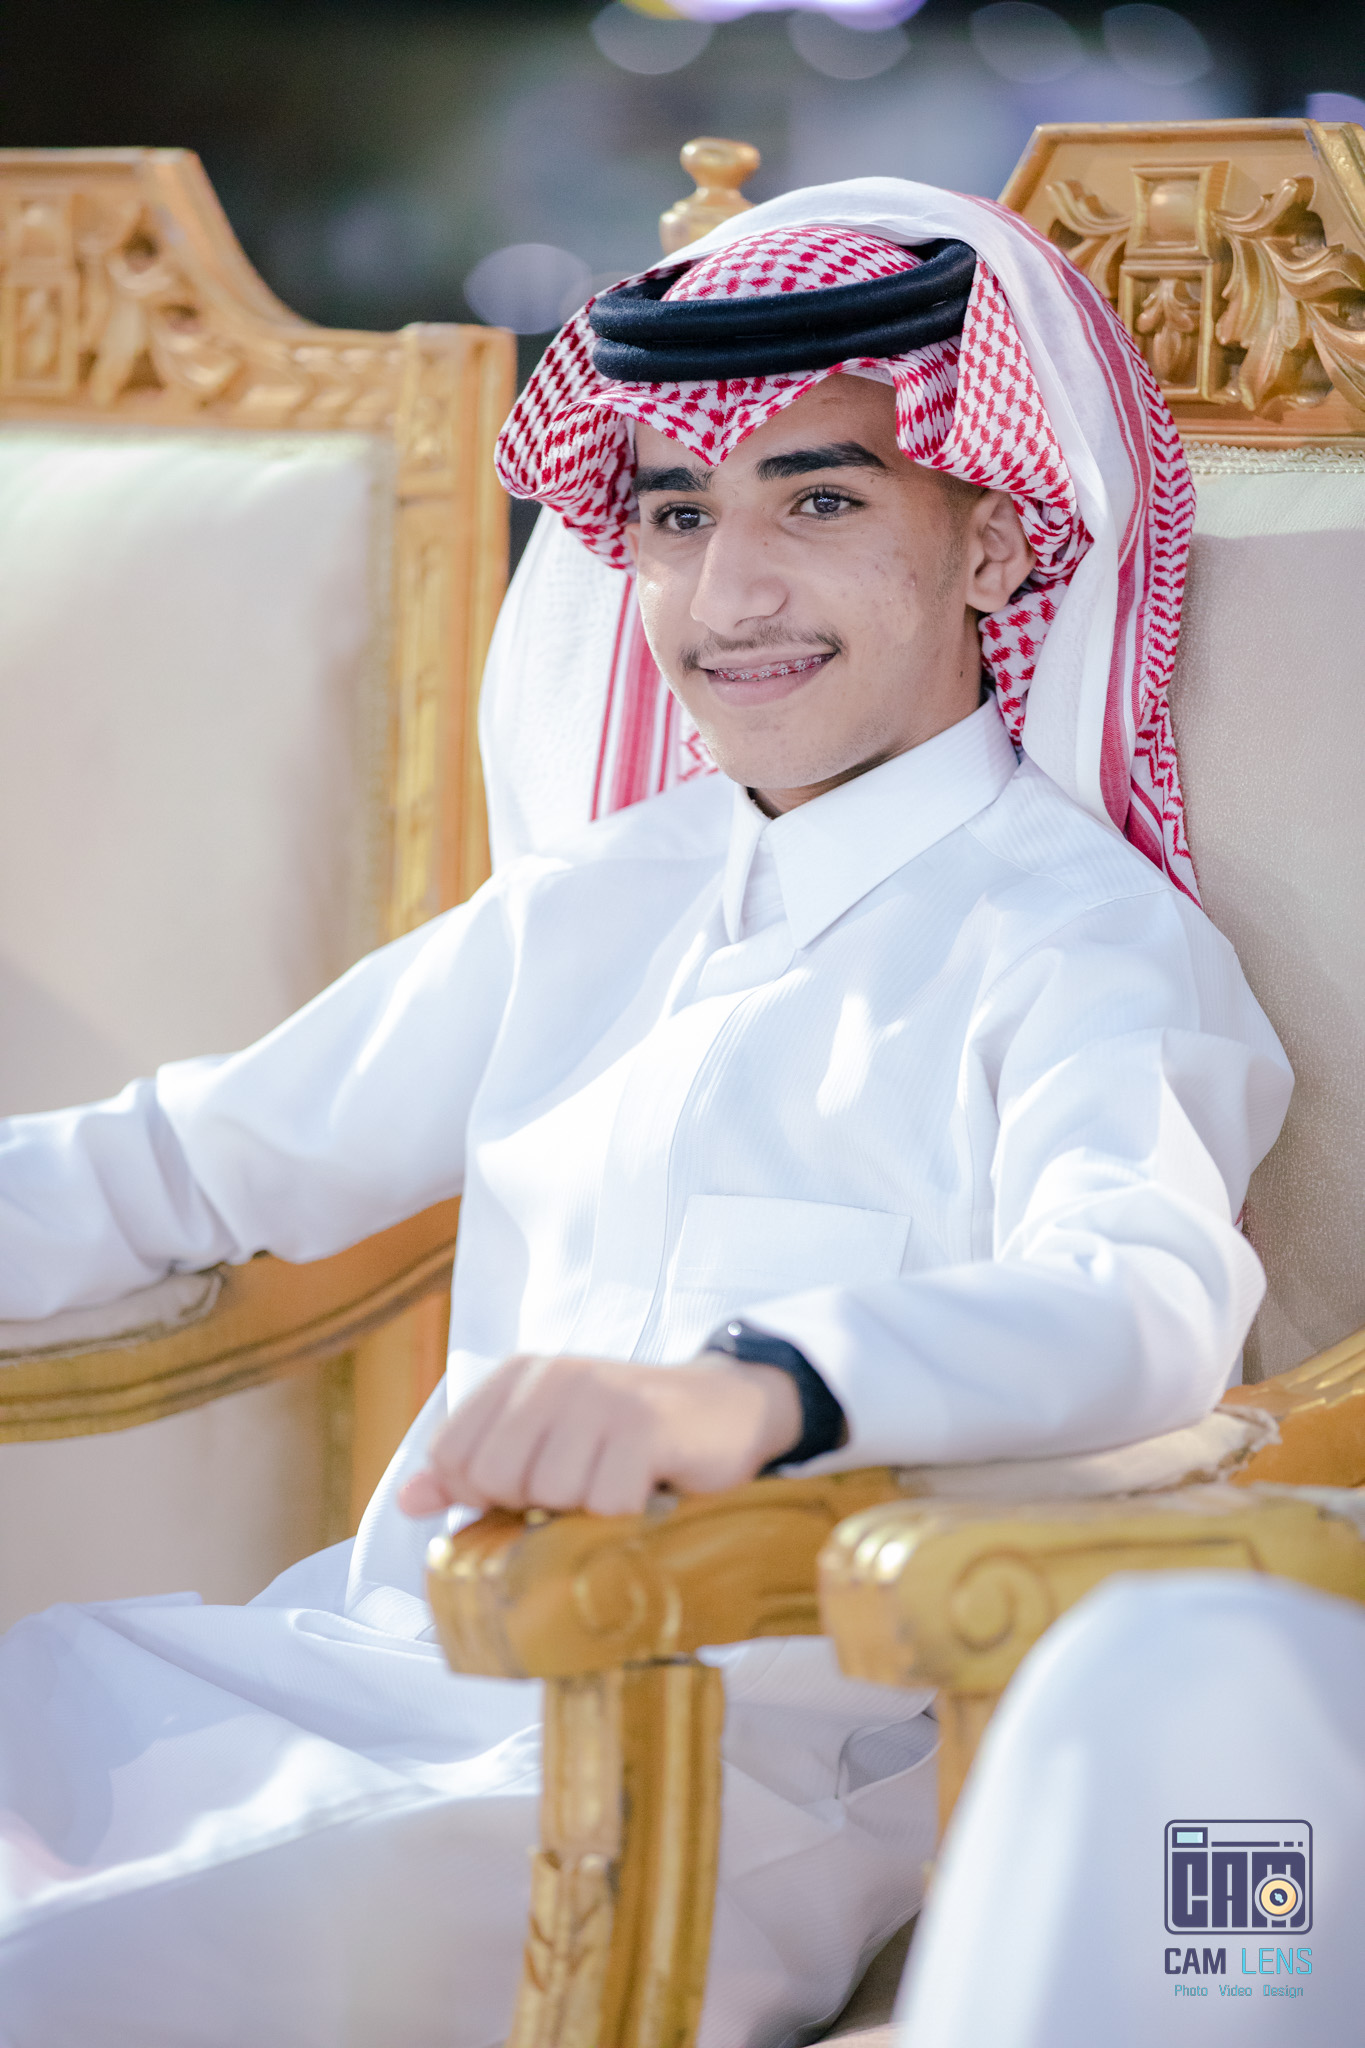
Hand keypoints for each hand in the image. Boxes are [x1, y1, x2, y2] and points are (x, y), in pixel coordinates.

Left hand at [396, 1351, 801, 1518]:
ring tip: (617, 1484)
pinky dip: (627, 1517)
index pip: (451, 1456)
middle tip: (579, 1490)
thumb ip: (475, 1469)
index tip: (528, 1492)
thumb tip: (408, 1500)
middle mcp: (553, 1375)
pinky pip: (606, 1504)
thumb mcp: (546, 1443)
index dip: (481, 1495)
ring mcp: (599, 1396)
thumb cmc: (626, 1436)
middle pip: (493, 1479)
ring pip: (551, 1496)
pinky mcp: (645, 1425)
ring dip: (586, 1512)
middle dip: (532, 1506)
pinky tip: (647, 1489)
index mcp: (518, 1375)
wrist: (725, 1408)